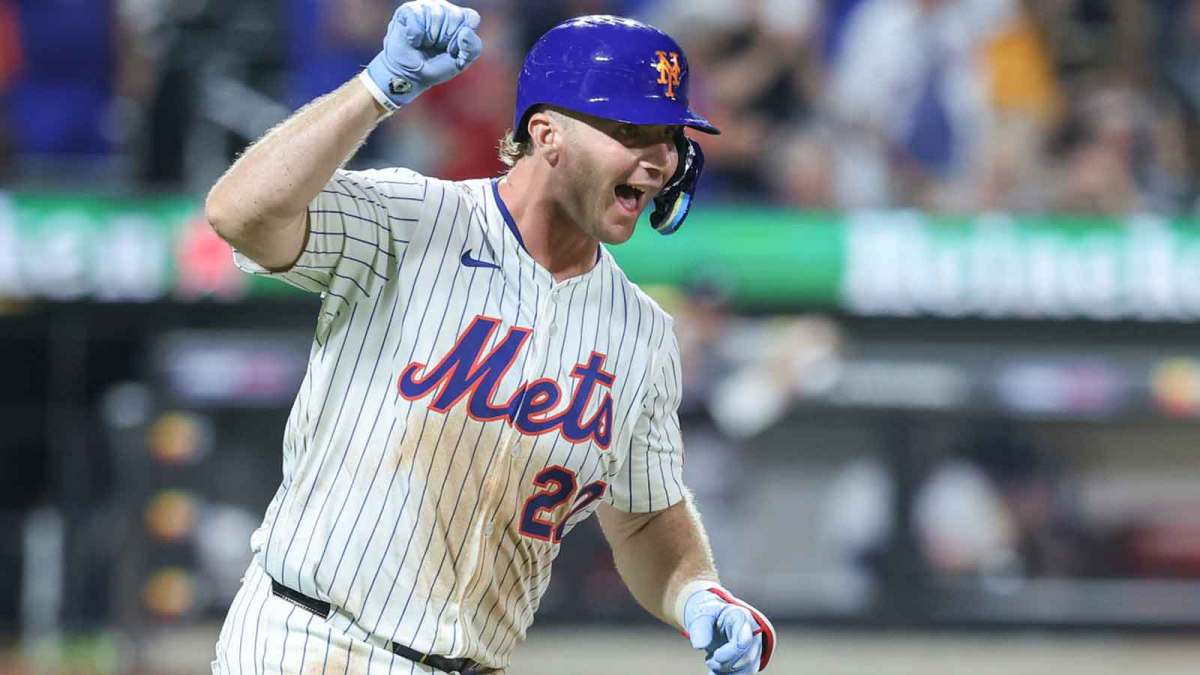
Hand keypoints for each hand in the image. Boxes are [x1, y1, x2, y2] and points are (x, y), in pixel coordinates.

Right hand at [365, 0, 482, 107]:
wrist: (411, 75)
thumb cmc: (437, 66)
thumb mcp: (461, 62)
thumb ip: (472, 48)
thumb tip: (466, 32)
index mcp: (462, 20)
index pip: (471, 17)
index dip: (463, 37)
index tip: (453, 49)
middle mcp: (445, 9)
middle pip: (455, 16)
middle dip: (446, 38)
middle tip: (436, 47)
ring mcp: (426, 7)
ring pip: (436, 15)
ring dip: (430, 37)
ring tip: (425, 43)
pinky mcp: (408, 10)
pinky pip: (417, 16)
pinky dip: (415, 35)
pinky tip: (413, 40)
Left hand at [683, 587, 775, 672]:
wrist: (711, 620)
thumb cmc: (708, 615)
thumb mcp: (700, 615)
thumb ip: (700, 629)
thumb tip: (700, 646)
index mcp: (741, 617)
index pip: (745, 638)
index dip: (732, 651)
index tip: (717, 656)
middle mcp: (752, 633)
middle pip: (747, 657)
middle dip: (725, 664)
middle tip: (709, 661)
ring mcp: (753, 647)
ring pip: (747, 669)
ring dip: (726, 672)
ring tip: (711, 664)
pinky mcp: (750, 660)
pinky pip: (743, 673)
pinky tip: (714, 673)